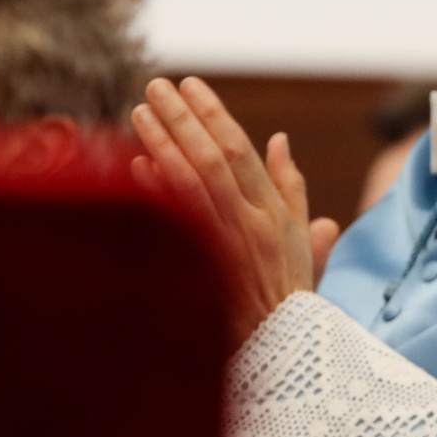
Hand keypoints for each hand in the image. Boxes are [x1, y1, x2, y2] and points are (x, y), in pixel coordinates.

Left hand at [130, 77, 340, 352]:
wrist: (281, 352)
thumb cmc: (290, 294)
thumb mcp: (302, 238)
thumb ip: (291, 187)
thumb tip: (278, 139)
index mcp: (274, 214)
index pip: (241, 150)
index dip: (214, 114)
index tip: (191, 84)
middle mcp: (249, 224)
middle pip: (211, 158)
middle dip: (182, 117)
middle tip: (156, 85)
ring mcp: (223, 247)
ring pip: (189, 183)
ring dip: (162, 143)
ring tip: (139, 111)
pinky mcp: (202, 268)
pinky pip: (174, 222)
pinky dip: (154, 191)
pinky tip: (134, 163)